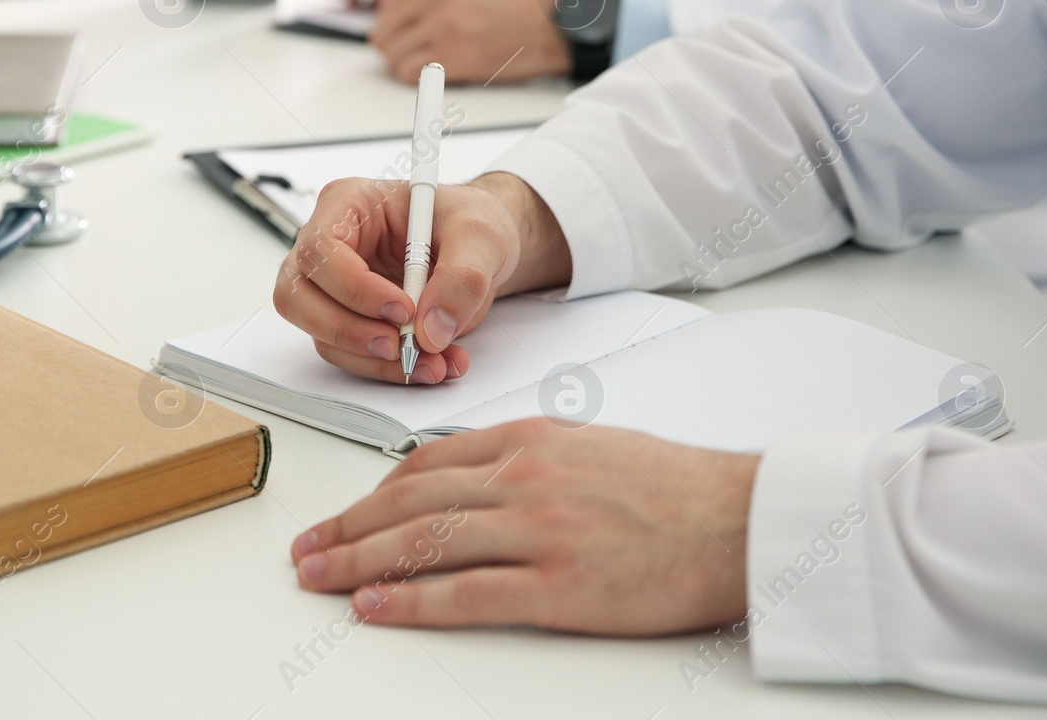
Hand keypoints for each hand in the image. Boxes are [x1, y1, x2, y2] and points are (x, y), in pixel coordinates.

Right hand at [273, 173, 570, 384]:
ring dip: (378, 360)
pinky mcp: (351, 321)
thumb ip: (462, 278)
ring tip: (435, 361)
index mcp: (349, 204)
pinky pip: (353, 355)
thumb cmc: (470, 222)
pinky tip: (435, 362)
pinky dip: (391, 369)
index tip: (403, 310)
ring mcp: (335, 287)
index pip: (320, 248)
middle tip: (402, 345)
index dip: (354, 287)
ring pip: (323, 336)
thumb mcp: (480, 235)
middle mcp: (331, 246)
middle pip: (299, 297)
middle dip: (350, 332)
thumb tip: (432, 328)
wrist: (483, 250)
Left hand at [291, 419, 759, 634]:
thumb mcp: (591, 447)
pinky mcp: (559, 585)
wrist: (739, 519)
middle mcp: (525, 478)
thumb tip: (476, 478)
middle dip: (348, 527)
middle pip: (410, 502)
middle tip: (307, 549)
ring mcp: (539, 530)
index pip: (426, 463)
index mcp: (531, 440)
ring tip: (319, 578)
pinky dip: (411, 601)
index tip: (344, 513)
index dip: (373, 492)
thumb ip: (529, 458)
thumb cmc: (675, 488)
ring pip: (424, 542)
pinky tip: (375, 606)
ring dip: (359, 561)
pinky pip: (467, 593)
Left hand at [372, 0, 571, 83]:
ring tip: (432, 67)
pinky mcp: (456, 57)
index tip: (406, 41)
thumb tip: (398, 17)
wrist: (557, 19)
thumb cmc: (519, 1)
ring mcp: (444, 27)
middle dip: (397, 51)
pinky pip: (412, 75)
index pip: (386, 10)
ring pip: (394, 58)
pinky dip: (420, 81)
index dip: (394, 31)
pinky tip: (441, 75)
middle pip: (384, 36)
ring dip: (408, 67)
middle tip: (417, 58)